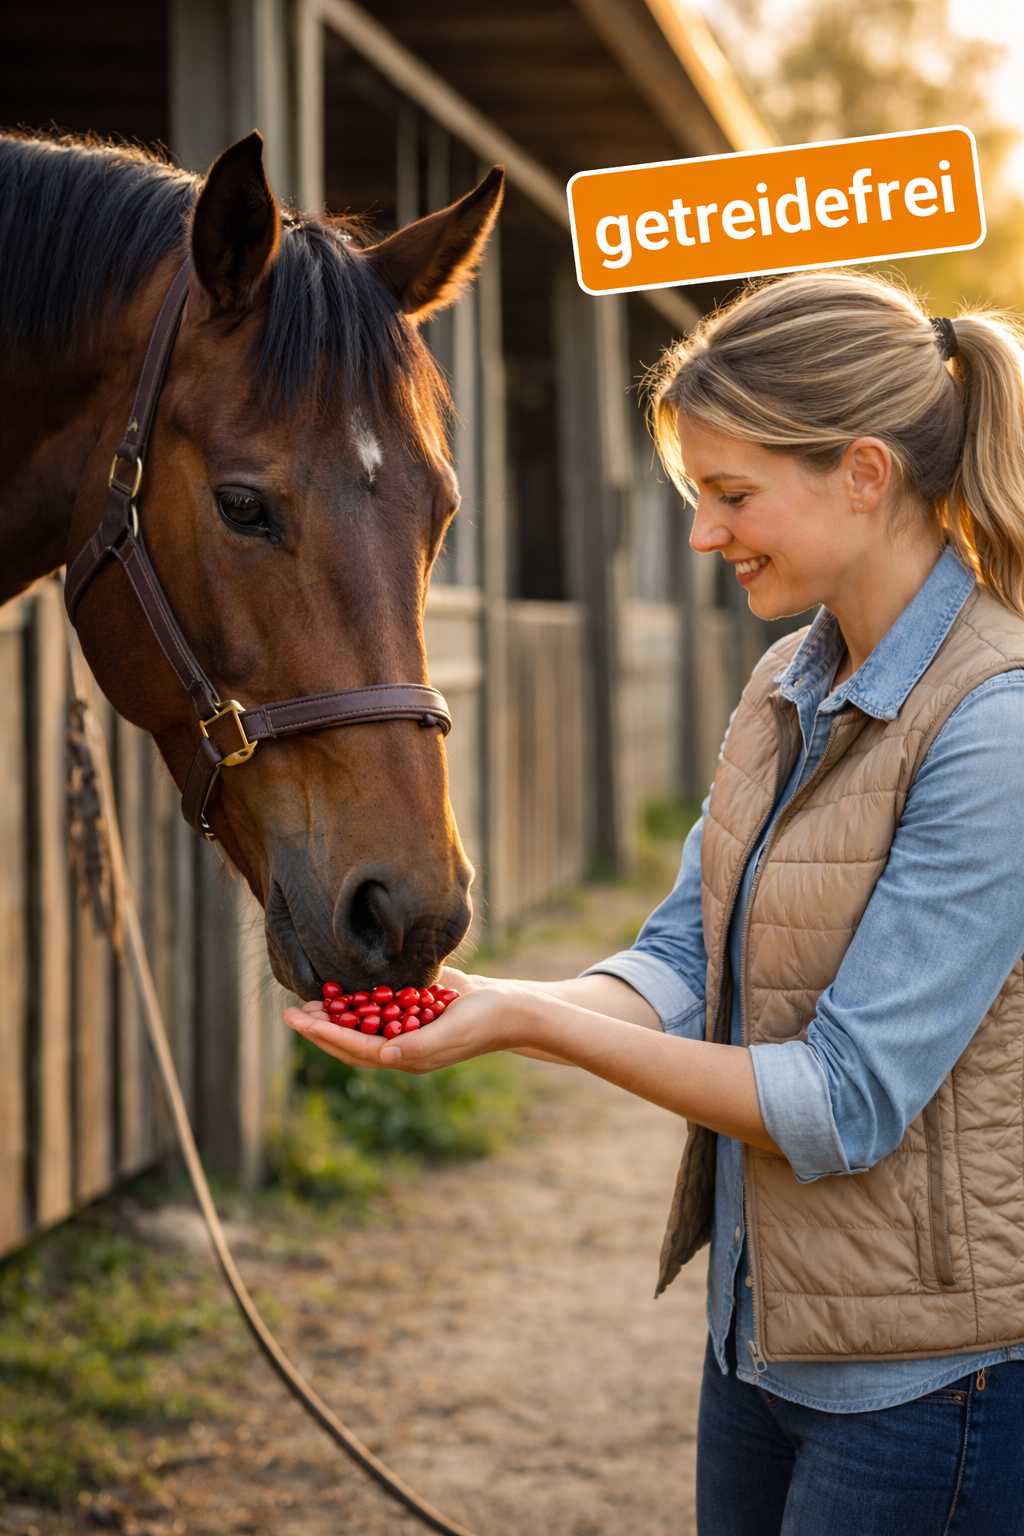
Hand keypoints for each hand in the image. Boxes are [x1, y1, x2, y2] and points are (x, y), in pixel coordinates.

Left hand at [282, 982, 532, 1073]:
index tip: (299, 1021)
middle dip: (319, 1028)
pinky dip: (355, 1001)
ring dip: (333, 1015)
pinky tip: (340, 989)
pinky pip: (377, 1008)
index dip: (325, 1035)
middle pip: (350, 1040)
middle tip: (289, 1012)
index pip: (356, 1047)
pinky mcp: (412, 1010)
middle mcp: (400, 1045)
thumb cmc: (484, 1021)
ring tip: (306, 1003)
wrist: (509, 1007)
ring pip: (359, 1025)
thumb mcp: (452, 1032)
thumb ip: (419, 1045)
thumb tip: (385, 1055)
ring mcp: (405, 1028)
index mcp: (407, 1056)